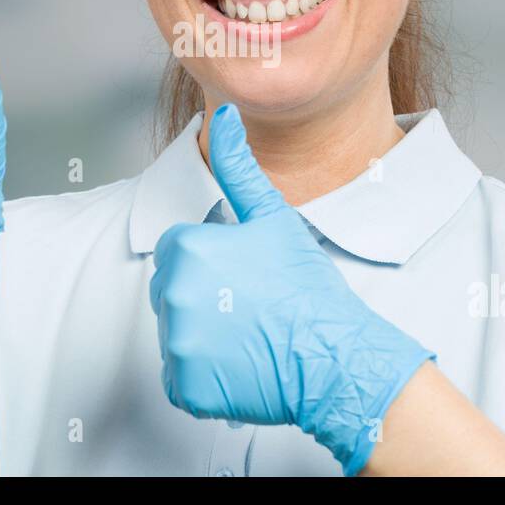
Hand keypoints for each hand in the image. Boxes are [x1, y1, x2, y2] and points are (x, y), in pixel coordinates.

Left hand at [149, 103, 436, 475]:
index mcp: (187, 251)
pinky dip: (203, 377)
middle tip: (248, 306)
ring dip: (203, 336)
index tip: (243, 275)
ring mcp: (178, 346)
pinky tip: (240, 365)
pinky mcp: (185, 387)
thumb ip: (239, 167)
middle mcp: (173, 298)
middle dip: (201, 297)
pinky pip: (180, 378)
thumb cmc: (307, 288)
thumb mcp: (273, 217)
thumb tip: (224, 117)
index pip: (176, 252)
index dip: (211, 261)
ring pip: (175, 333)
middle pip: (170, 292)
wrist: (333, 356)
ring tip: (247, 335)